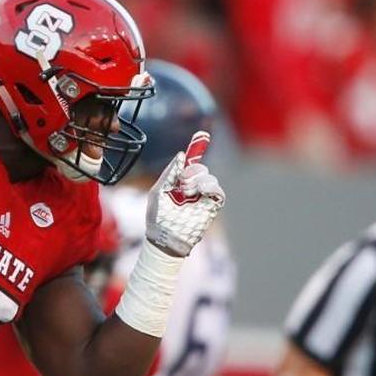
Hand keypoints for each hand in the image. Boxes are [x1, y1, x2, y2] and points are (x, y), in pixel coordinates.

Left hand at [145, 131, 225, 256]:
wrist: (164, 240)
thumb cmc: (157, 219)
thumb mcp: (157, 191)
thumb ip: (169, 173)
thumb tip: (182, 155)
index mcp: (178, 183)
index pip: (190, 163)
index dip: (197, 148)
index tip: (203, 135)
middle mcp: (192, 188)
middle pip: (200, 168)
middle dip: (192, 170)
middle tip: (182, 181)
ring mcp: (202, 197)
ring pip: (209, 177)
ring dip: (198, 180)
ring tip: (187, 192)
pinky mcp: (211, 206)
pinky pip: (218, 190)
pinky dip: (211, 186)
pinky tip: (200, 191)